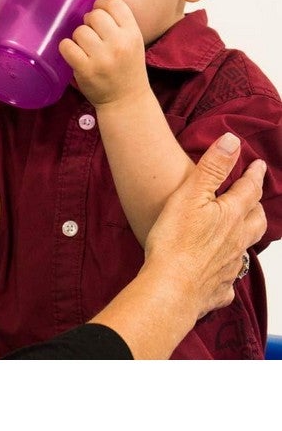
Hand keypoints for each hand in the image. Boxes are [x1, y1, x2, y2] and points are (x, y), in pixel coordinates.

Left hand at [58, 0, 148, 105]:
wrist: (127, 100)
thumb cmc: (127, 68)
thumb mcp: (133, 42)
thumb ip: (119, 23)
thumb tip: (94, 4)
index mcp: (132, 33)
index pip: (114, 4)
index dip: (102, 4)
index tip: (98, 12)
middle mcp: (119, 44)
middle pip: (94, 15)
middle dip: (89, 23)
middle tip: (93, 36)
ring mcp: (102, 57)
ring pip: (79, 31)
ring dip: (78, 38)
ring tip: (86, 48)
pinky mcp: (86, 69)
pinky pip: (67, 46)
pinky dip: (67, 48)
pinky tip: (74, 54)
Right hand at [144, 132, 266, 318]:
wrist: (171, 288)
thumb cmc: (175, 241)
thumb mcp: (191, 194)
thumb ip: (213, 167)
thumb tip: (233, 141)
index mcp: (231, 216)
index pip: (249, 190)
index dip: (254, 176)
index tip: (258, 166)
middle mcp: (236, 241)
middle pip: (256, 221)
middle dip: (256, 206)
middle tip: (253, 198)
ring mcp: (228, 267)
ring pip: (245, 250)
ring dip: (246, 237)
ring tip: (240, 232)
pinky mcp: (217, 289)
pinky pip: (227, 282)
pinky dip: (226, 275)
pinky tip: (218, 276)